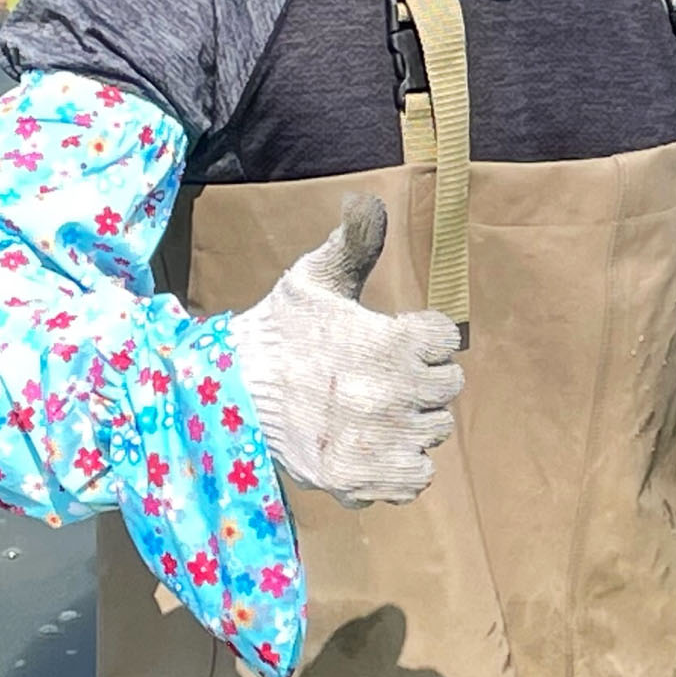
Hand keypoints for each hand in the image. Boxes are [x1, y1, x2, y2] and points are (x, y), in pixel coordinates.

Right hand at [231, 192, 463, 505]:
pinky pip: (415, 478)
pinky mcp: (358, 478)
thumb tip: (371, 198)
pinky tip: (378, 446)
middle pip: (449, 388)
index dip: (425, 338)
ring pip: (435, 433)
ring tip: (379, 411)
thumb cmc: (278, 331)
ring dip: (415, 423)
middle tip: (387, 377)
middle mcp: (392, 393)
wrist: (226, 391)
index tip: (398, 339)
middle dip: (424, 380)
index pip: (446, 340)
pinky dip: (401, 466)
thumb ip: (352, 242)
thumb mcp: (312, 280)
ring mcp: (377, 439)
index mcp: (389, 341)